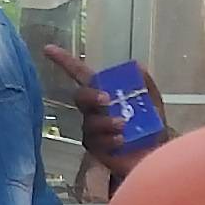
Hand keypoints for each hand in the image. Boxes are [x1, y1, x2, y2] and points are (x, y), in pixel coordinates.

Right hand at [42, 46, 167, 178]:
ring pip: (89, 122)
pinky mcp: (94, 148)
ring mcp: (92, 129)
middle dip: (91, 96)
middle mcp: (93, 109)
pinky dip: (109, 138)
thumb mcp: (152, 103)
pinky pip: (95, 141)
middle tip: (107, 100)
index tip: (48, 49)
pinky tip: (121, 140)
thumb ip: (146, 86)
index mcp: (103, 93)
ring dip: (106, 122)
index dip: (63, 62)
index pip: (79, 74)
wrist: (155, 155)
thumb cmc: (151, 128)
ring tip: (124, 125)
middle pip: (80, 97)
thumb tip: (137, 65)